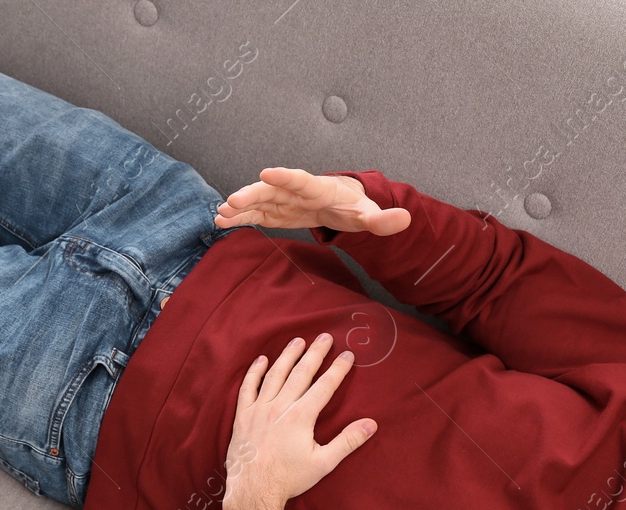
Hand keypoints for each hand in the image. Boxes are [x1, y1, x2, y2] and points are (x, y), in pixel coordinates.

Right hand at [214, 167, 410, 234]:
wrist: (343, 203)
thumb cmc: (355, 206)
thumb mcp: (371, 214)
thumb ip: (384, 219)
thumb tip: (405, 219)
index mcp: (319, 188)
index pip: (301, 180)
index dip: (284, 176)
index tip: (266, 172)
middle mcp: (297, 191)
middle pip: (272, 190)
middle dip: (252, 194)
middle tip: (232, 201)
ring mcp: (284, 201)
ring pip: (259, 200)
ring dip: (240, 206)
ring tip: (220, 214)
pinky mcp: (277, 213)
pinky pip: (256, 213)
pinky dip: (240, 217)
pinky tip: (222, 222)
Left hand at [221, 334, 376, 509]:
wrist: (254, 491)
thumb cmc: (289, 479)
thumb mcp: (324, 463)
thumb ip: (348, 441)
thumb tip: (371, 424)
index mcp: (301, 417)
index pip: (324, 385)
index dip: (338, 369)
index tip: (348, 355)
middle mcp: (280, 407)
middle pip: (301, 373)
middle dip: (315, 353)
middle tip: (325, 337)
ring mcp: (259, 410)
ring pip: (275, 375)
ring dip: (287, 356)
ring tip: (298, 341)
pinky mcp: (243, 416)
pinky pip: (248, 388)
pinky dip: (254, 372)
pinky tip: (262, 360)